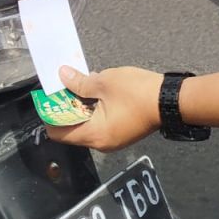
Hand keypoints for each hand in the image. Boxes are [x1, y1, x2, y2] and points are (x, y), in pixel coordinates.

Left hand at [45, 65, 163, 150]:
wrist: (170, 100)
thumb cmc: (136, 92)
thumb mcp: (104, 82)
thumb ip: (79, 82)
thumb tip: (62, 76)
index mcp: (94, 134)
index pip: (58, 133)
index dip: (49, 114)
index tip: (48, 96)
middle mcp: (101, 143)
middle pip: (71, 130)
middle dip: (65, 108)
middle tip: (62, 86)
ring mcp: (112, 140)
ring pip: (85, 126)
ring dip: (79, 107)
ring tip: (78, 84)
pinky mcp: (121, 133)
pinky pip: (98, 124)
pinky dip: (92, 110)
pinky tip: (95, 90)